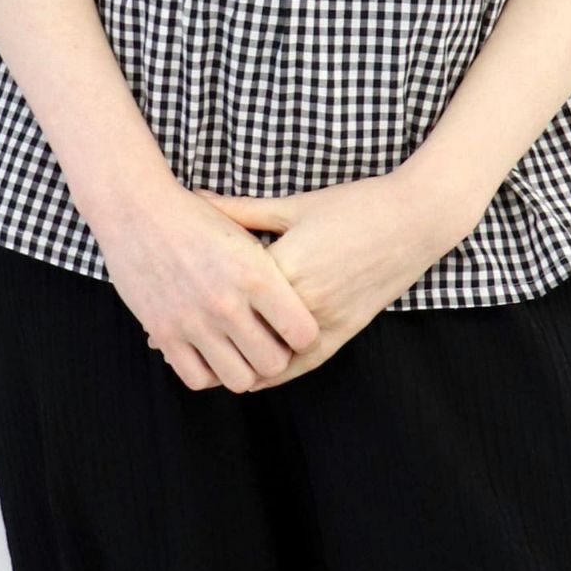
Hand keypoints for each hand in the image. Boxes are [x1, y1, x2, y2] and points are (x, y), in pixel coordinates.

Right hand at [85, 175, 320, 392]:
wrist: (139, 210)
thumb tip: (296, 307)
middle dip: (276, 356)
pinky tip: (212, 353)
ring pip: (239, 380)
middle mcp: (227, 303)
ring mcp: (194, 322)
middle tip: (269, 342)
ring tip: (240, 350)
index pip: (302, 332)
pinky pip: (198, 379)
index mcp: (256, 274)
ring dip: (244, 369)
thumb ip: (271, 274)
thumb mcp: (245, 235)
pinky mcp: (164, 333)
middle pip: (273, 363)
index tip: (296, 328)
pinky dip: (209, 373)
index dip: (304, 335)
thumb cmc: (198, 218)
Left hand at [182, 170, 468, 389]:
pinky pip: (296, 367)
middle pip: (239, 335)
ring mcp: (325, 325)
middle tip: (163, 338)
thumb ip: (242, 211)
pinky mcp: (342, 337)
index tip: (156, 309)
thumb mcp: (294, 205)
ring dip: (232, 363)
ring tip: (198, 355)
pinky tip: (244, 372)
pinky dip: (268, 373)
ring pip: (265, 363)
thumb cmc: (353, 204)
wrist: (414, 220)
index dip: (190, 301)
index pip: (226, 295)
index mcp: (285, 268)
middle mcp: (303, 304)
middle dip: (202, 338)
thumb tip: (196, 198)